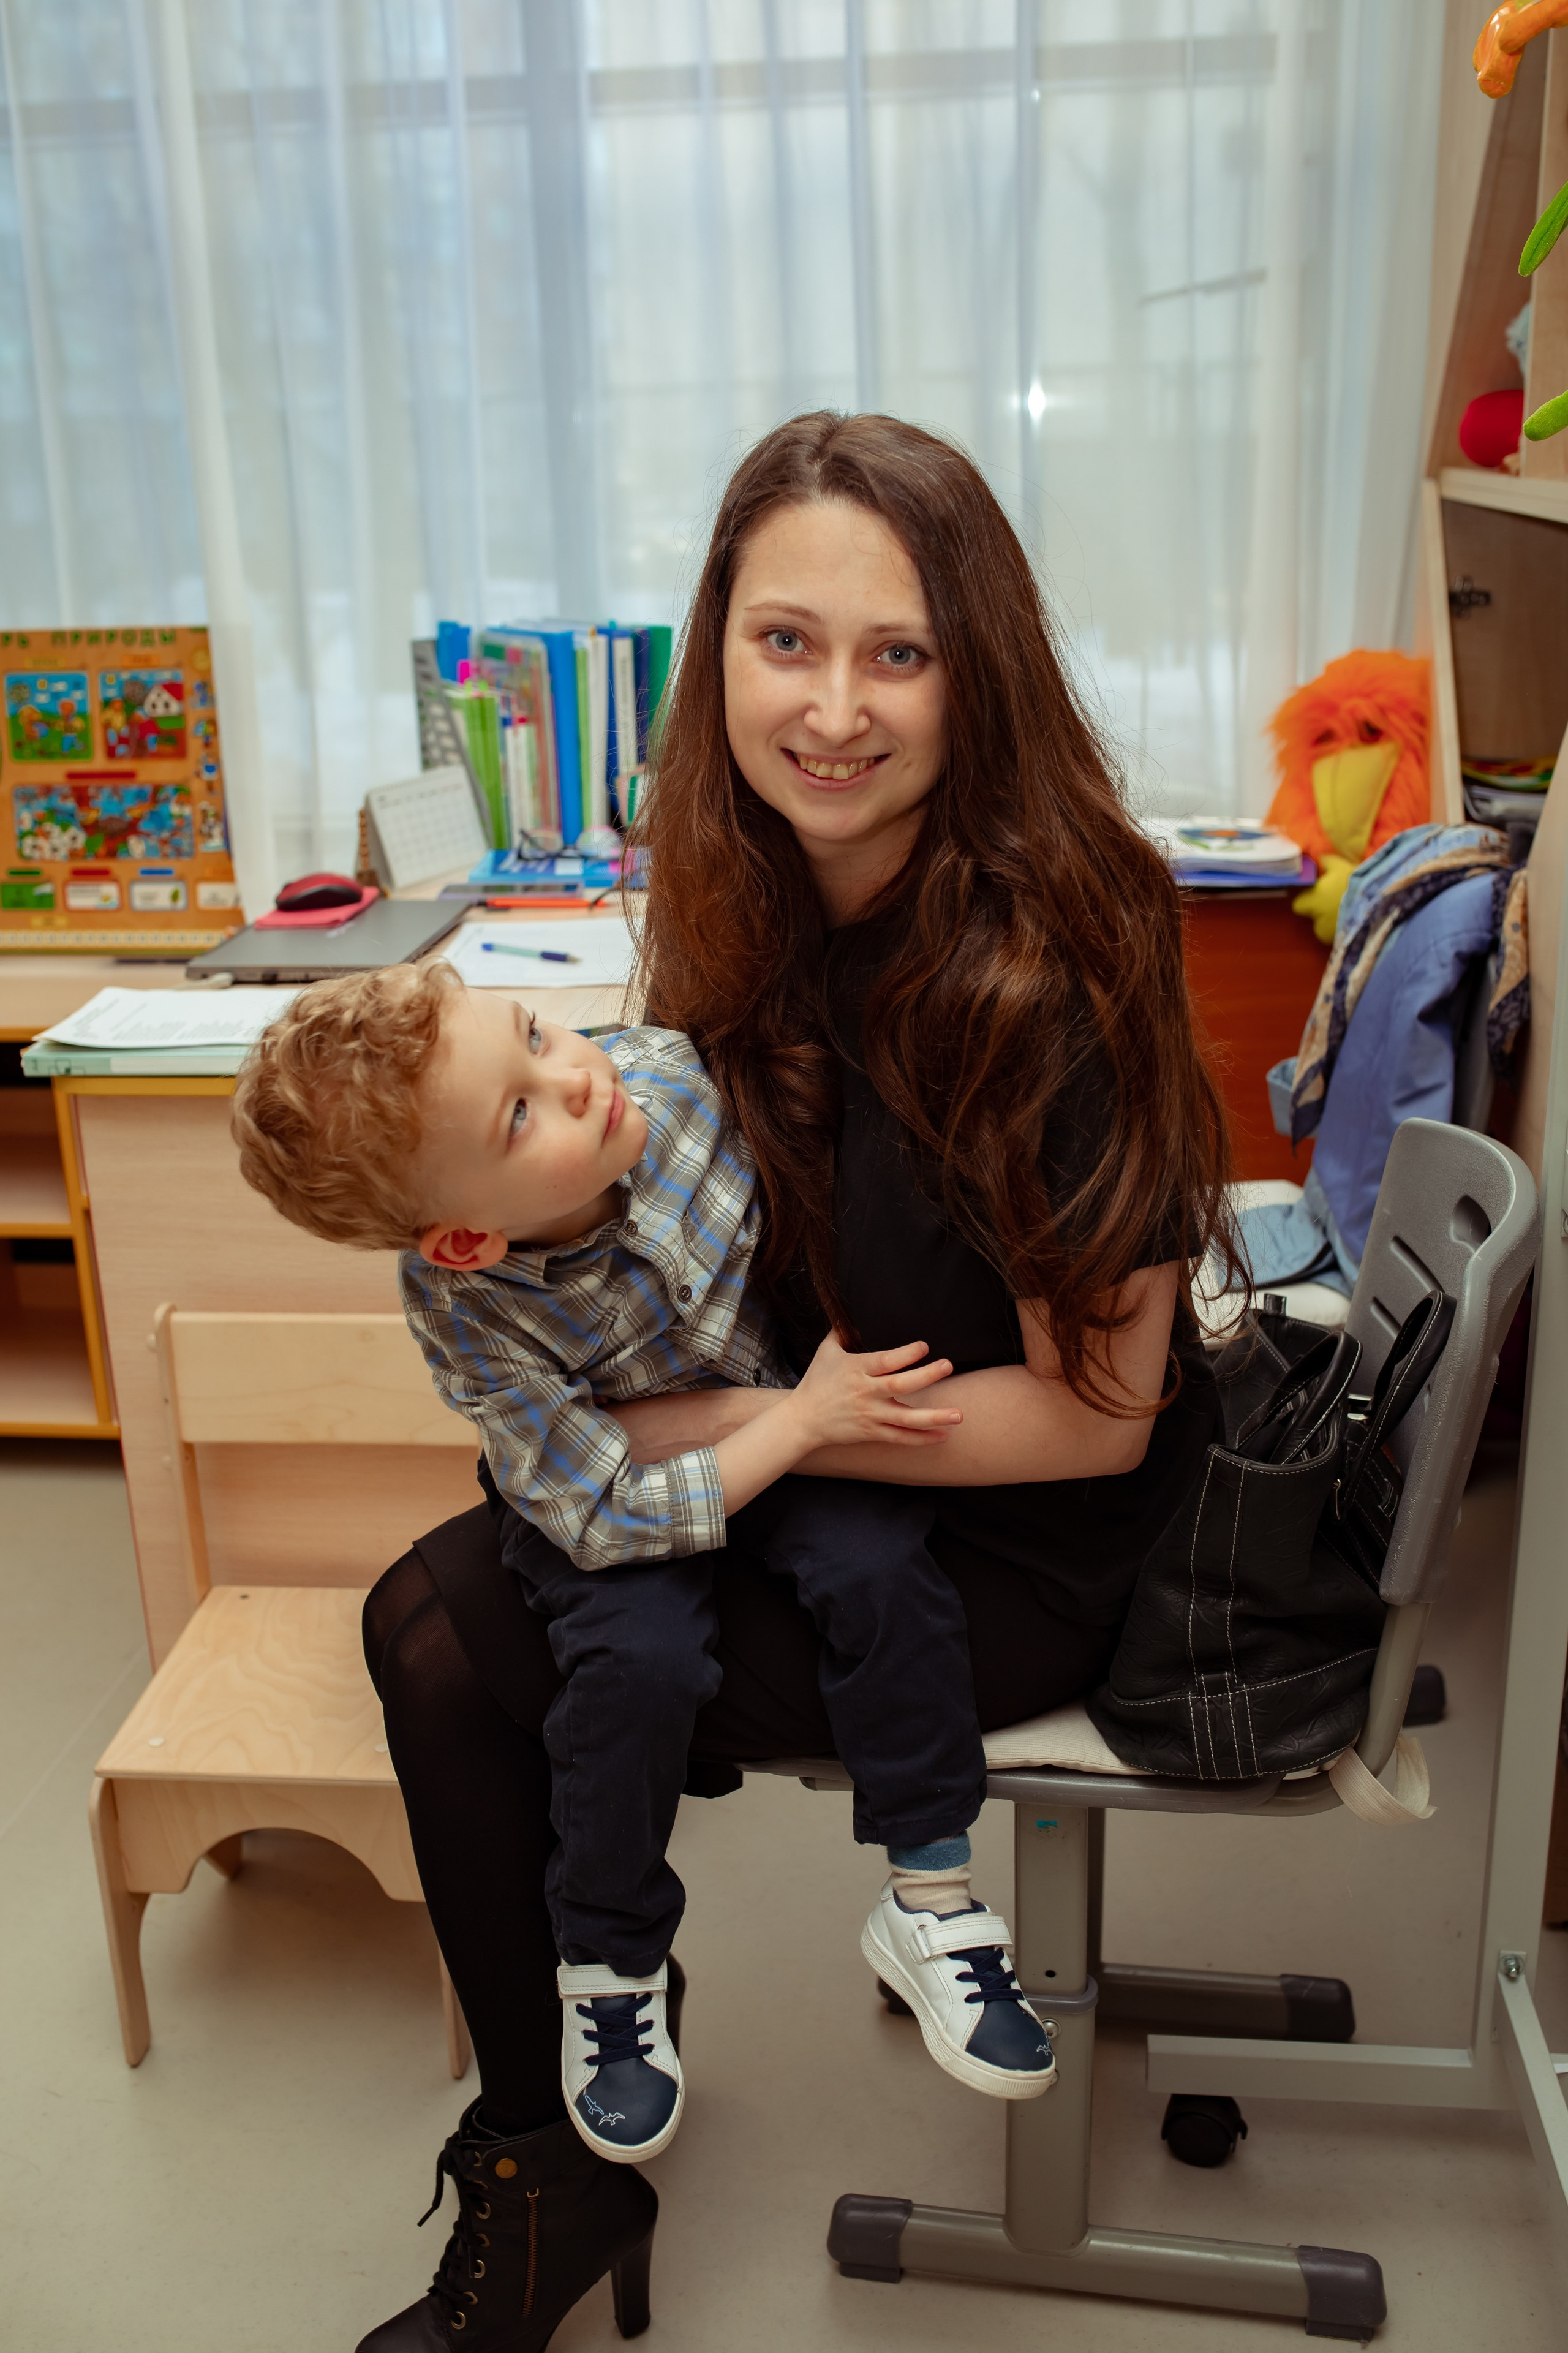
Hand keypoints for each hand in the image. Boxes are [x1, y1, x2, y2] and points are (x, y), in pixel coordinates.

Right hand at [786, 1332, 961, 1450]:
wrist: (802, 1419)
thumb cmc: (816, 1381)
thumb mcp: (826, 1352)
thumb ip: (843, 1332)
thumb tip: (854, 1313)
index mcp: (856, 1369)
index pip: (885, 1361)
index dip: (905, 1354)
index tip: (924, 1346)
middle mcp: (865, 1392)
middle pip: (899, 1385)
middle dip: (926, 1376)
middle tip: (948, 1366)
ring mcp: (870, 1415)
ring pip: (905, 1418)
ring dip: (933, 1417)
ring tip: (958, 1415)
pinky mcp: (871, 1432)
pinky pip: (900, 1437)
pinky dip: (922, 1439)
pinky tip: (943, 1435)